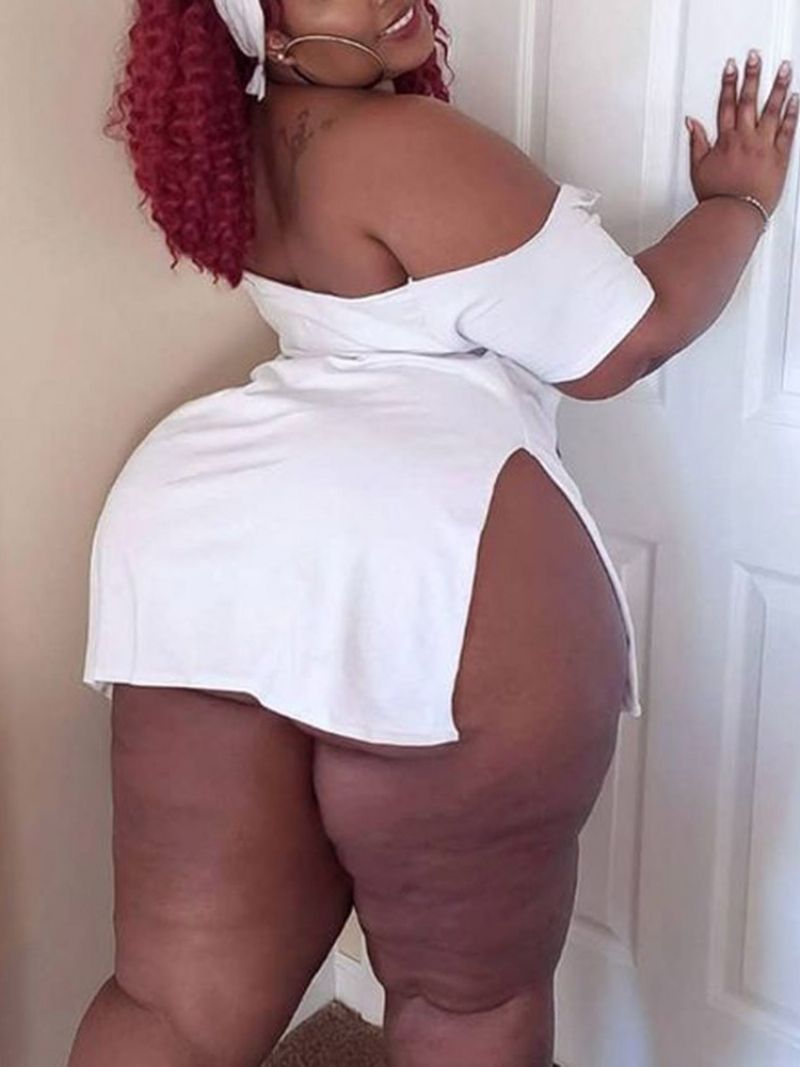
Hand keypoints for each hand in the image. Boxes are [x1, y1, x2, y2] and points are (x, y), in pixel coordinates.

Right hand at [685, 49, 797, 216]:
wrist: (733, 214)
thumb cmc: (716, 196)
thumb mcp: (698, 169)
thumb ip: (697, 142)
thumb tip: (692, 123)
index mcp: (726, 140)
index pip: (726, 104)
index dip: (728, 83)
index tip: (731, 67)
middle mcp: (745, 138)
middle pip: (749, 100)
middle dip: (752, 75)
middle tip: (755, 57)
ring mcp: (763, 145)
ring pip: (771, 110)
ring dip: (778, 86)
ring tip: (784, 68)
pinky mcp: (779, 156)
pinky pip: (787, 130)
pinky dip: (791, 113)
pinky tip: (795, 98)